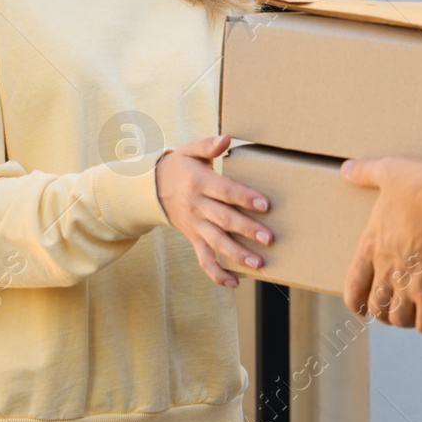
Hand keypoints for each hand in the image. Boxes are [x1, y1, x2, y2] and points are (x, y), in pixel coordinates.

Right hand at [156, 134, 272, 287]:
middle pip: (223, 220)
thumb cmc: (180, 166)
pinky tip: (234, 283)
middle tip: (269, 238)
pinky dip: (217, 273)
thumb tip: (226, 138)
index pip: (224, 191)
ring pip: (216, 243)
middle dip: (246, 230)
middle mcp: (196, 207)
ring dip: (236, 255)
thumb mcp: (189, 150)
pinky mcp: (193, 239)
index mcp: (198, 183)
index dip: (244, 197)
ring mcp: (195, 226)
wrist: (152, 188)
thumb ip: (208, 145)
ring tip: (258, 264)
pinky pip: (203, 260)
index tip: (265, 204)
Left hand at [341, 157, 421, 334]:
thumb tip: (345, 169)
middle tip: (397, 308)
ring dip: (407, 320)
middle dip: (384, 313)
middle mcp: (385, 272)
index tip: (362, 307)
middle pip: (376, 308)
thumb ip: (366, 172)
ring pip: (399, 320)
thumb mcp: (389, 172)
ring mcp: (408, 287)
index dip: (355, 302)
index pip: (352, 287)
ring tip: (419, 314)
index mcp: (371, 247)